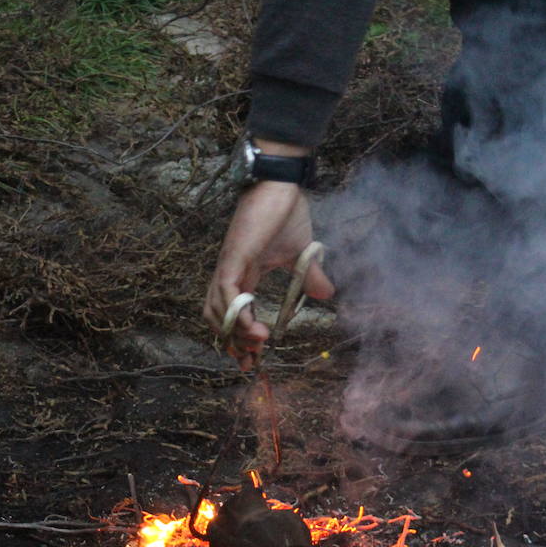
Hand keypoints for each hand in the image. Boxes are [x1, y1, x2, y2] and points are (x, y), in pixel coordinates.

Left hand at [203, 180, 333, 369]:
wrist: (282, 184)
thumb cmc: (286, 213)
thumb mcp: (303, 254)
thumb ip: (311, 276)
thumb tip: (328, 294)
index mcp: (243, 273)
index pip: (232, 312)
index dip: (238, 337)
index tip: (252, 360)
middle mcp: (230, 272)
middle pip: (218, 317)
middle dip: (233, 342)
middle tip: (250, 361)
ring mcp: (228, 265)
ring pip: (217, 309)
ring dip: (236, 332)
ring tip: (257, 345)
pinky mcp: (233, 257)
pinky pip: (227, 292)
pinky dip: (236, 313)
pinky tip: (253, 328)